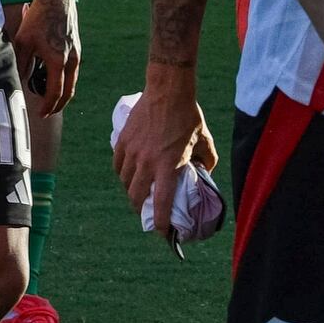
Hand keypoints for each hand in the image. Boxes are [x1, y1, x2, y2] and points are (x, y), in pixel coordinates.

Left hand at [14, 0, 79, 114]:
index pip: (55, 92)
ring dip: (62, 91)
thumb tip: (18, 80)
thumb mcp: (24, 41)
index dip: (48, 106)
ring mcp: (77, 53)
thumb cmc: (38, 18)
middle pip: (69, 91)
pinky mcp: (77, 46)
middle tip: (48, 111)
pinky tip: (54, 76)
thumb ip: (22, 63)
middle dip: (58, 104)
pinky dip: (65, 78)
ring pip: (72, 81)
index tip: (42, 114)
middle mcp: (71, 60)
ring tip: (49, 96)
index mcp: (58, 62)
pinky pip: (73, 69)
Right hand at [114, 75, 217, 232]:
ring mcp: (132, 150)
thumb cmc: (188, 115)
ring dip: (131, 191)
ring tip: (137, 193)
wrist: (167, 88)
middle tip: (148, 214)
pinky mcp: (123, 139)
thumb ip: (206, 161)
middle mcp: (147, 162)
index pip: (162, 203)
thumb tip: (204, 173)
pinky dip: (122, 173)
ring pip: (125, 181)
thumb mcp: (205, 141)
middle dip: (141, 210)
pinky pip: (118, 165)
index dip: (162, 223)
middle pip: (136, 196)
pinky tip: (127, 174)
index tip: (164, 234)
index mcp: (169, 165)